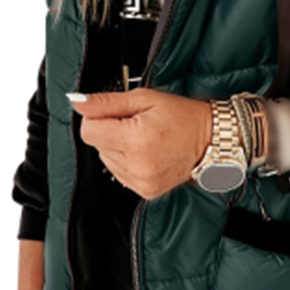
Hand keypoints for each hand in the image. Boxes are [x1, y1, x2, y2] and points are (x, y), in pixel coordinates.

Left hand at [68, 88, 211, 199]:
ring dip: (119, 148)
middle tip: (138, 125)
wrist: (211, 140)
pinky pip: (120, 174)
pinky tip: (147, 153)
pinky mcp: (146, 191)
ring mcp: (142, 181)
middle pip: (98, 146)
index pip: (89, 132)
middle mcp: (137, 165)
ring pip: (107, 161)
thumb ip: (106, 102)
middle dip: (112, 132)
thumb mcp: (145, 98)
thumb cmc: (183, 116)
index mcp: (136, 139)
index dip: (99, 118)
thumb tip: (78, 102)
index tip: (117, 114)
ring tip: (145, 139)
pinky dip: (128, 162)